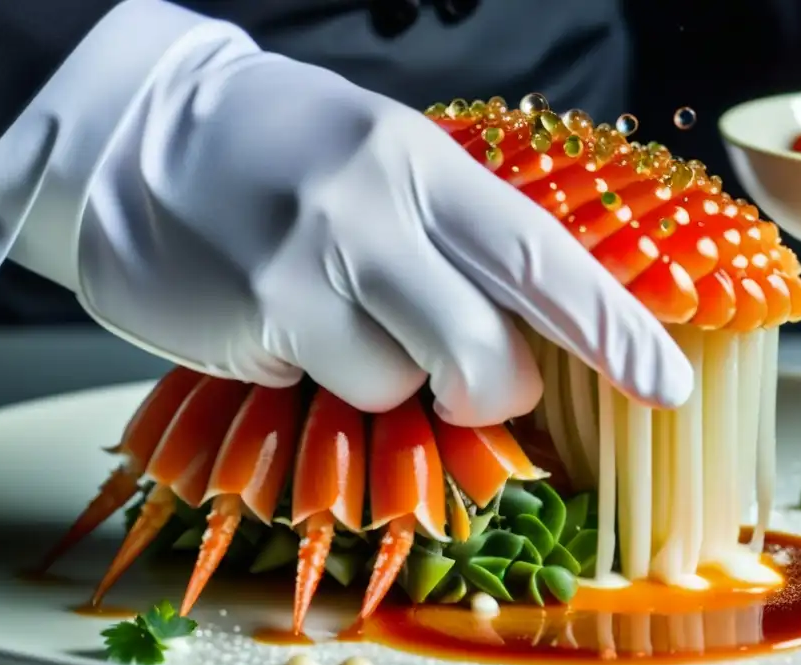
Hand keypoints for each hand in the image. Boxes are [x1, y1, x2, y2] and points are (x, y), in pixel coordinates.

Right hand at [76, 44, 691, 426]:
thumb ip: (451, 238)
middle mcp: (373, 212)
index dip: (611, 328)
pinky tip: (286, 322)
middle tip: (467, 379)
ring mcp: (308, 269)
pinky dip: (323, 372)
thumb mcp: (379, 161)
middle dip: (492, 390)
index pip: (541, 256)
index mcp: (422, 163)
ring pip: (401, 386)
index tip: (665, 385)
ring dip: (386, 376)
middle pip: (485, 354)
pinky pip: (328, 388)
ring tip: (336, 318)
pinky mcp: (256, 321)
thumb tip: (524, 336)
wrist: (135, 138)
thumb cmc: (280, 156)